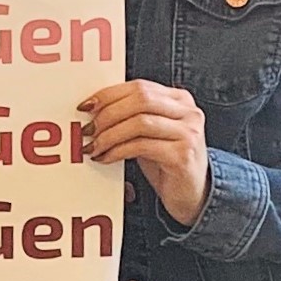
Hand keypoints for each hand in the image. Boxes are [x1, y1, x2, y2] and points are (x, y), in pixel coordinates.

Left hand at [82, 80, 208, 227]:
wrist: (194, 194)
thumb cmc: (167, 161)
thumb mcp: (150, 132)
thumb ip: (131, 115)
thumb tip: (93, 110)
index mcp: (179, 99)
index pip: (139, 86)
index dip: (109, 94)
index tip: (86, 106)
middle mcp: (188, 112)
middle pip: (140, 99)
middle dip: (107, 114)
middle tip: (88, 129)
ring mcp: (189, 133)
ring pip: (140, 123)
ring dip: (109, 135)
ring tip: (94, 146)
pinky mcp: (183, 155)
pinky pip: (142, 146)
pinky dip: (118, 151)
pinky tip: (106, 158)